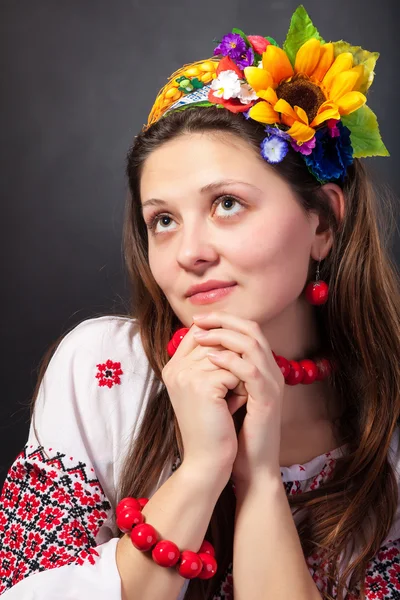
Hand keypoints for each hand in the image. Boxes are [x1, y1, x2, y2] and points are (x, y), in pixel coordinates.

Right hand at [162, 322, 241, 480]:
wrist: (208, 461)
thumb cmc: (213, 425)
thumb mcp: (207, 388)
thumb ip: (210, 361)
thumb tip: (232, 332)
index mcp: (173, 367)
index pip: (199, 332)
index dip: (222, 342)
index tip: (230, 368)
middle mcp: (175, 368)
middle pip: (215, 341)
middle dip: (233, 362)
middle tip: (232, 390)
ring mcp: (186, 375)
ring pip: (227, 355)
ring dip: (239, 375)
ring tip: (234, 397)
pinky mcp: (202, 386)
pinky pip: (234, 371)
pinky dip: (240, 389)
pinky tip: (233, 407)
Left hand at [192, 311, 284, 484]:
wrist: (251, 466)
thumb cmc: (235, 432)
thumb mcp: (225, 395)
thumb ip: (219, 372)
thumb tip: (197, 351)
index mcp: (262, 368)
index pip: (247, 330)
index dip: (223, 320)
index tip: (197, 320)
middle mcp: (271, 371)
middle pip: (252, 330)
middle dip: (224, 320)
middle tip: (199, 320)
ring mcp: (271, 384)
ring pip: (253, 344)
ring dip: (224, 336)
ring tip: (200, 337)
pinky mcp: (267, 400)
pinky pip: (250, 370)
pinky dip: (229, 360)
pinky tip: (210, 359)